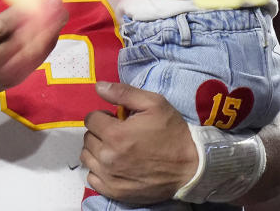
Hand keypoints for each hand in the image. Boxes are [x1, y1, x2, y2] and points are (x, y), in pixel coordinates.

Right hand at [0, 0, 68, 98]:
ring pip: (30, 55)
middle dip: (41, 23)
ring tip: (61, 15)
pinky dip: (45, 47)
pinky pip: (32, 64)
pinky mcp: (10, 81)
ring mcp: (1, 75)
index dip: (19, 14)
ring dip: (48, 34)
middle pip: (20, 43)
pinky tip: (53, 31)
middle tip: (56, 3)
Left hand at [81, 81, 197, 203]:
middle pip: (88, 138)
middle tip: (118, 134)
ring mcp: (110, 177)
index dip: (103, 116)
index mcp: (115, 134)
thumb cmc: (173, 133)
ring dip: (97, 150)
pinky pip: (93, 179)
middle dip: (100, 132)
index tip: (115, 120)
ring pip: (87, 157)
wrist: (191, 167)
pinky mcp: (114, 192)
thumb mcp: (154, 103)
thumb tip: (98, 87)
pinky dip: (99, 171)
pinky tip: (114, 166)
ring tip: (114, 149)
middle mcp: (108, 157)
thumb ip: (123, 93)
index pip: (90, 119)